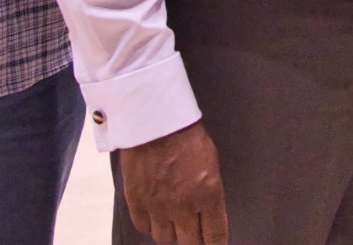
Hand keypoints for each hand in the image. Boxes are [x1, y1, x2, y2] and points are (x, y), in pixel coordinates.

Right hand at [118, 121, 228, 244]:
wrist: (154, 120)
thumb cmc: (187, 135)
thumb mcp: (211, 162)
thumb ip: (210, 192)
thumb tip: (209, 214)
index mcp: (208, 194)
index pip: (215, 236)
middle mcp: (184, 206)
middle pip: (190, 244)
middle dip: (194, 242)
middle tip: (193, 236)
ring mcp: (158, 206)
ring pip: (165, 240)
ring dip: (171, 234)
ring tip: (173, 223)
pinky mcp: (136, 202)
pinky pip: (143, 227)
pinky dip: (149, 224)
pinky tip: (155, 215)